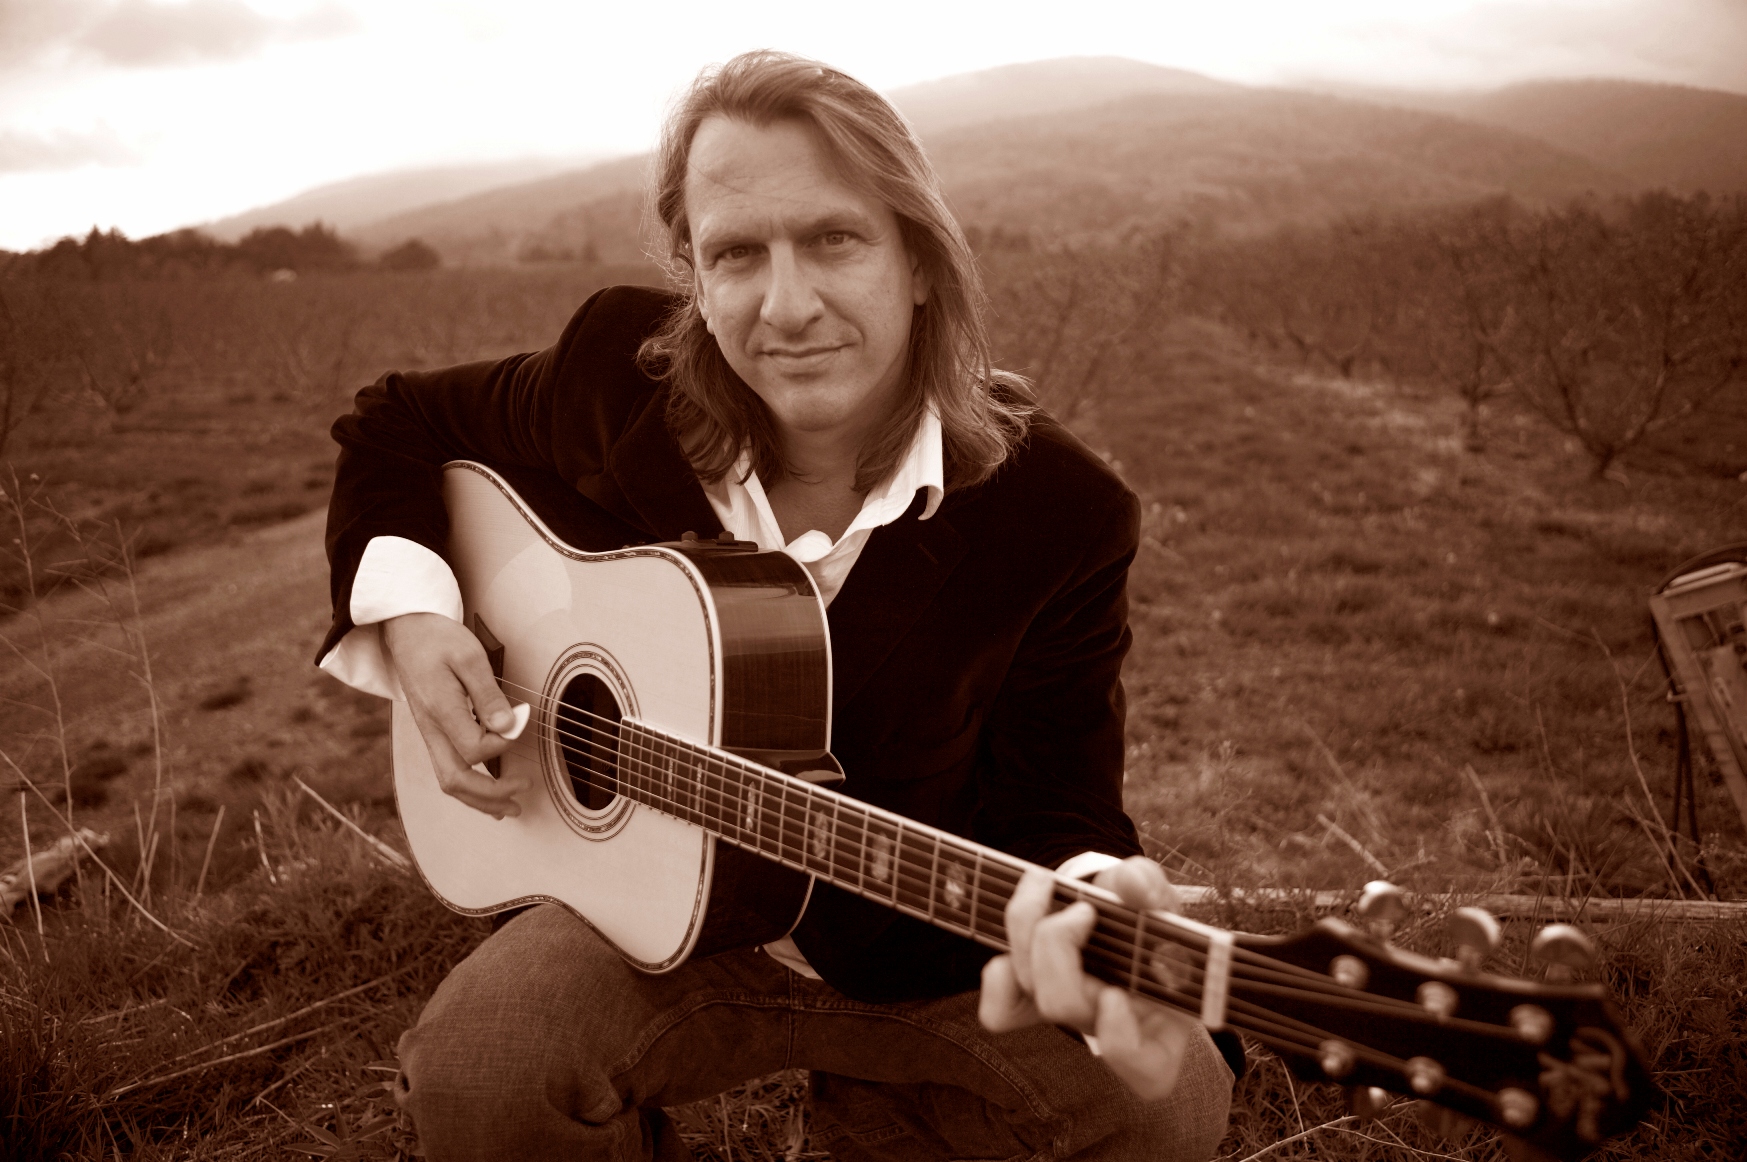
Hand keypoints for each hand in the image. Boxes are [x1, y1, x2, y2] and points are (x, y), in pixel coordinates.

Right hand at [381, 612, 527, 818]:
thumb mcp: (469, 657)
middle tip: (522, 794)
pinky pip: (447, 770)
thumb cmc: (438, 639)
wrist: (407, 631)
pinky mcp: (432, 732)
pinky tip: (487, 793)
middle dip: (491, 795)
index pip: (474, 748)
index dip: (503, 743)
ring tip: (509, 808)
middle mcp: (431, 729)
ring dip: (480, 800)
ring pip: (448, 781)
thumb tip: (508, 725)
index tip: (522, 721)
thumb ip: (488, 694)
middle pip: (455, 780)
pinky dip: (469, 788)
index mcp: (439, 710)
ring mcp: (429, 734)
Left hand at [980, 856, 1200, 1101]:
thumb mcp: (1157, 897)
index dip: (1122, 1041)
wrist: (1115, 909)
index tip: (1115, 994)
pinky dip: (999, 974)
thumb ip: (1149, 888)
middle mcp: (1112, 1026)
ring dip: (1028, 937)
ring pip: (1032, 996)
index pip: (1149, 1070)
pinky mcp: (1032, 1006)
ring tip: (1045, 887)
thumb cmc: (1146, 914)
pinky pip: (1001, 1012)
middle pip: (1066, 1007)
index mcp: (1164, 1016)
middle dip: (1058, 947)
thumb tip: (1132, 883)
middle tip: (1082, 910)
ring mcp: (1069, 1016)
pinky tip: (1022, 918)